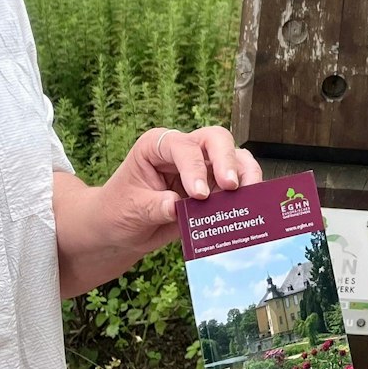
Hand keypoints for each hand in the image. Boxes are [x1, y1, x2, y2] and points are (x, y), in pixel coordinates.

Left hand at [99, 126, 264, 256]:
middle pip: (215, 139)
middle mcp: (184, 150)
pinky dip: (247, 193)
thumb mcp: (130, 209)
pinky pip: (238, 183)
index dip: (194, 168)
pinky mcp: (215, 187)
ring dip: (245, 174)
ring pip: (234, 156)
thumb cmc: (118, 211)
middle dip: (226, 160)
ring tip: (249, 196)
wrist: (119, 229)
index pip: (183, 147)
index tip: (199, 195)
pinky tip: (249, 207)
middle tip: (230, 187)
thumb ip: (155, 207)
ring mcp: (203, 167)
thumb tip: (177, 208)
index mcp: (158, 146)